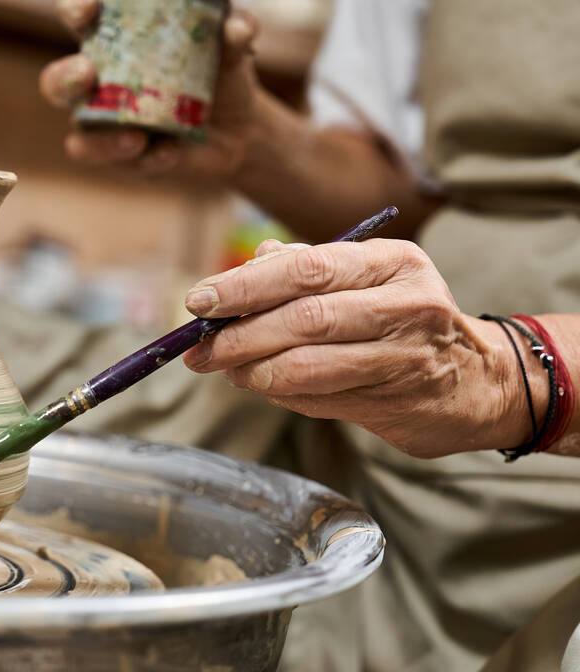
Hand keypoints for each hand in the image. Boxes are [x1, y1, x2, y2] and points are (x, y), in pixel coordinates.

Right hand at [39, 0, 260, 175]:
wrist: (239, 129)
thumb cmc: (220, 74)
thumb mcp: (232, 49)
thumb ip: (234, 32)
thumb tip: (236, 29)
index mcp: (114, 43)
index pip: (77, 19)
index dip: (74, 9)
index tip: (89, 9)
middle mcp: (99, 86)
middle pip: (55, 84)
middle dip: (64, 80)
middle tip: (86, 76)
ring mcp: (108, 128)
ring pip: (80, 140)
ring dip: (102, 142)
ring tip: (136, 138)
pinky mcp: (127, 160)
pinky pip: (124, 165)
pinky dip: (148, 160)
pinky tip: (170, 152)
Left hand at [180, 239, 540, 457]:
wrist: (479, 381)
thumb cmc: (403, 318)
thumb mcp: (367, 277)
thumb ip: (305, 268)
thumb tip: (244, 266)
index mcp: (394, 262)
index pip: (306, 268)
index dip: (244, 286)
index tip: (198, 302)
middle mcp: (406, 306)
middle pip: (304, 320)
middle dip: (238, 336)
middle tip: (197, 349)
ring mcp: (405, 359)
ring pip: (308, 367)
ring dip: (253, 371)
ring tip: (223, 369)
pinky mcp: (397, 405)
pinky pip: (319, 399)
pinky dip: (279, 393)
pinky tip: (258, 384)